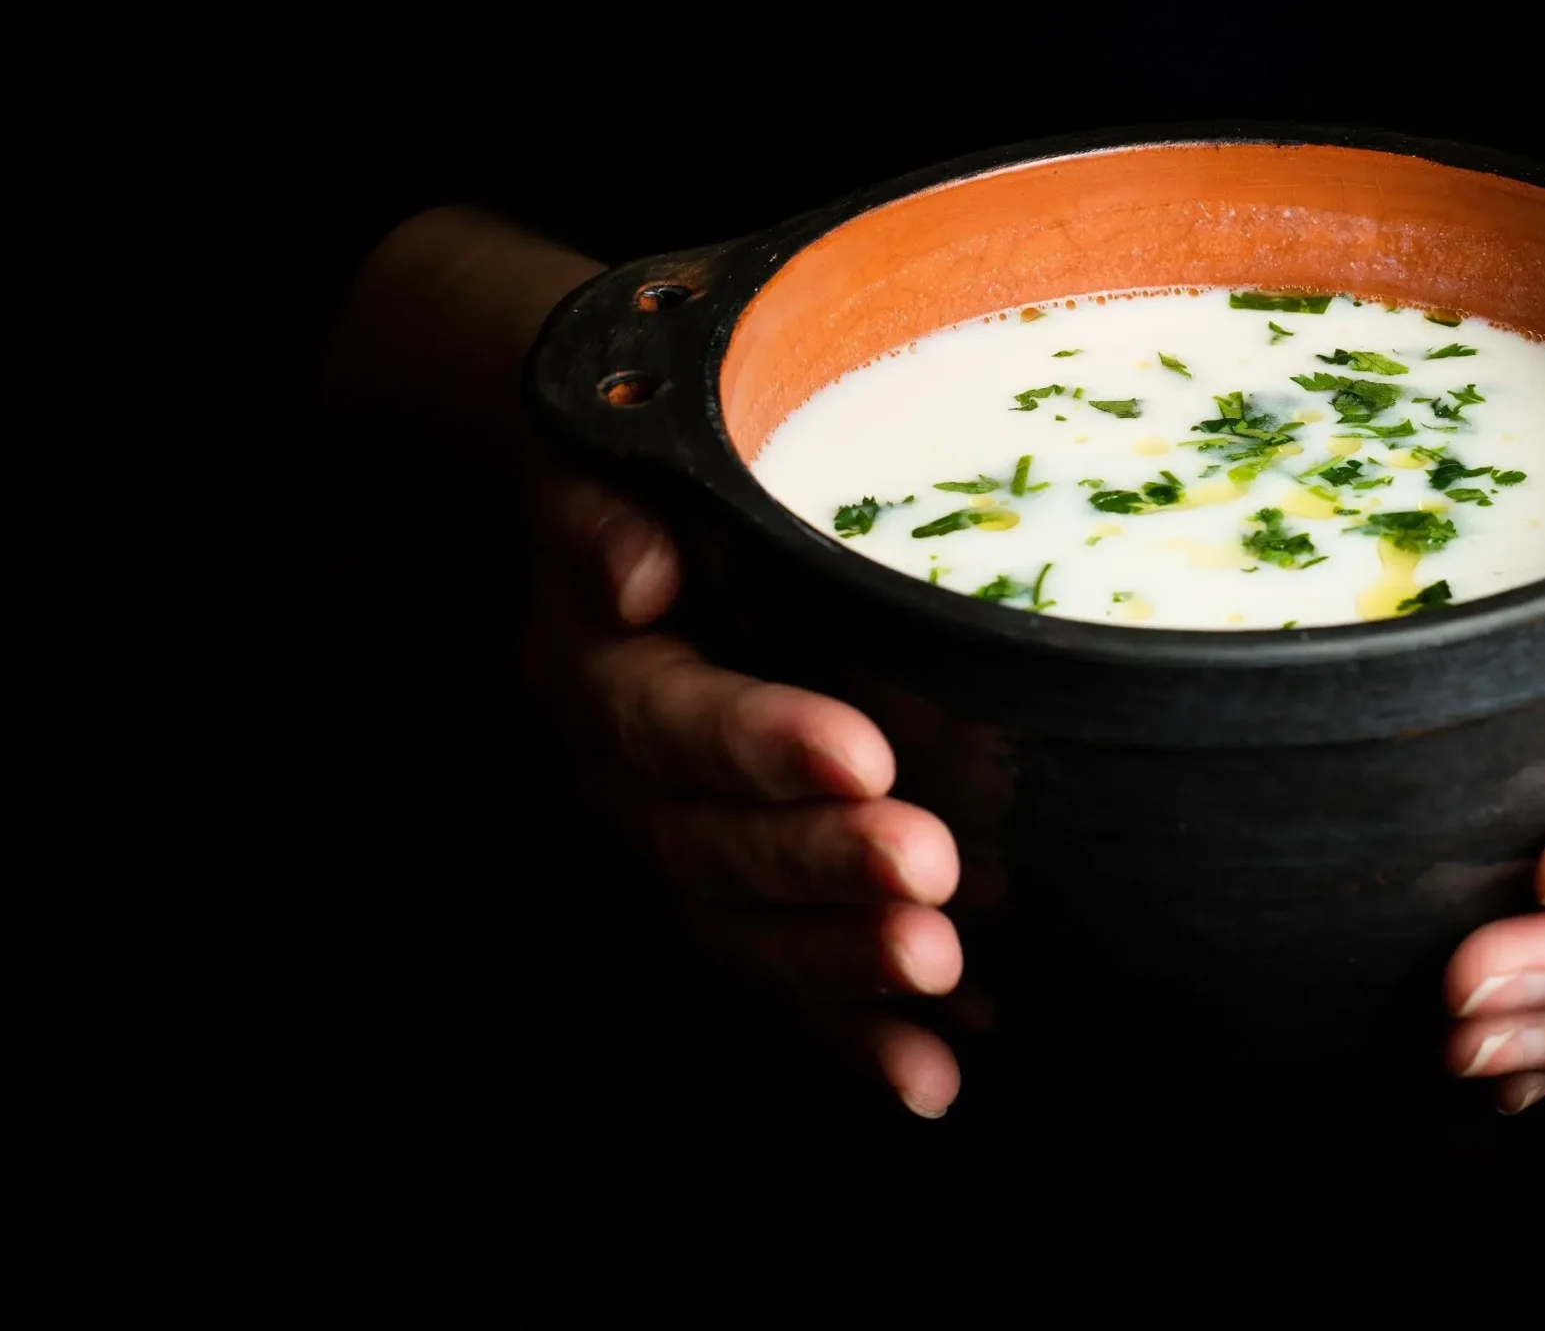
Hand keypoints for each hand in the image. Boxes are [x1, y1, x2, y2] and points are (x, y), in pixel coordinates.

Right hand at [519, 463, 966, 1117]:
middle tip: (931, 874)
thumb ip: (612, 516)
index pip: (675, 725)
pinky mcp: (741, 907)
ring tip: (943, 978)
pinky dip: (856, 1041)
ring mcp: (684, 859)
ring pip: (748, 936)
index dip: (761, 747)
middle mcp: (631, 790)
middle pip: (714, 851)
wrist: (630, 529)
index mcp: (601, 682)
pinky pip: (789, 990)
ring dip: (844, 971)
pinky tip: (936, 1077)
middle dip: (823, 870)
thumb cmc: (652, 485)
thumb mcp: (611, 468)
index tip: (862, 756)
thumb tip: (637, 574)